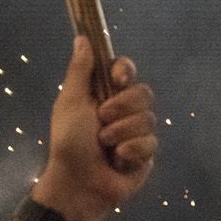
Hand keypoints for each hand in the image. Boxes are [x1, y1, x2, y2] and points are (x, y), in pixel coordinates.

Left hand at [31, 37, 158, 220]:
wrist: (78, 183)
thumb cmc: (69, 142)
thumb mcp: (70, 102)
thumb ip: (79, 71)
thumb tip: (82, 37)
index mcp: (105, 95)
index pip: (126, 70)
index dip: (125, 71)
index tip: (117, 79)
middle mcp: (124, 111)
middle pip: (143, 93)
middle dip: (122, 108)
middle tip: (102, 120)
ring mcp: (137, 133)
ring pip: (148, 119)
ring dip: (122, 133)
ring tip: (106, 146)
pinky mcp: (146, 154)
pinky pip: (150, 143)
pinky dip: (131, 151)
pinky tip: (118, 161)